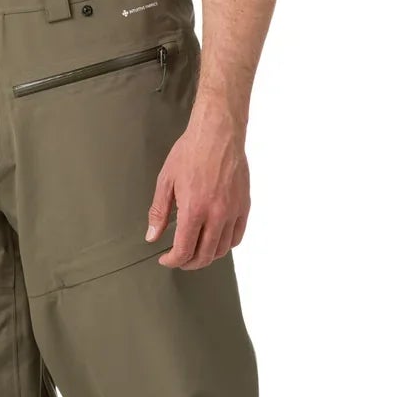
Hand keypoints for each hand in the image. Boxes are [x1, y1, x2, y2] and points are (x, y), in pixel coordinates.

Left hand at [146, 100, 249, 268]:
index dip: (173, 261)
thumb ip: (159, 212)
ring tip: (195, 251)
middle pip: (204, 255)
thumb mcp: (166, 181)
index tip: (165, 259)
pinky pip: (237, 236)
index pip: (184, 250)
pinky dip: (225, 245)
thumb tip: (152, 236)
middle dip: (188, 263)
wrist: (218, 133)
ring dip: (207, 256)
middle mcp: (216, 215)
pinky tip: (215, 241)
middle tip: (178, 259)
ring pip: (222, 249)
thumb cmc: (190, 152)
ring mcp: (233, 211)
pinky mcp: (244, 206)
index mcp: (194, 210)